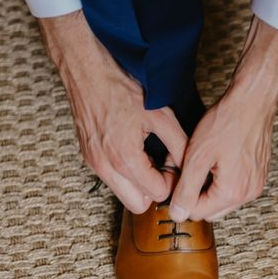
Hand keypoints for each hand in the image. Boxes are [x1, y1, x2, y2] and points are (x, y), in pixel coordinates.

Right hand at [39, 11, 187, 212]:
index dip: (172, 181)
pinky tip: (135, 151)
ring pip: (124, 195)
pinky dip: (127, 174)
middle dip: (155, 190)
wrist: (88, 73)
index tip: (174, 162)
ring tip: (150, 158)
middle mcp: (107, 168)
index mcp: (126, 160)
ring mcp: (95, 164)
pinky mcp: (89, 158)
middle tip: (163, 167)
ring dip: (140, 184)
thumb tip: (189, 165)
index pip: (158, 194)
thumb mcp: (161, 116)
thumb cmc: (122, 90)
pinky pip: (113, 180)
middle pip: (139, 205)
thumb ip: (179, 145)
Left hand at [169, 17, 277, 221]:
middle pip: (211, 210)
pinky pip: (236, 187)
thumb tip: (177, 215)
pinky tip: (218, 159)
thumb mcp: (197, 157)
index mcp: (232, 192)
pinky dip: (223, 179)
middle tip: (188, 169)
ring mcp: (256, 185)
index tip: (176, 177)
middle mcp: (248, 194)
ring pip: (223, 199)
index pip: (197, 213)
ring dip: (209, 187)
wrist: (253, 101)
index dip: (181, 197)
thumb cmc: (227, 122)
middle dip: (196, 195)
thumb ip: (186, 190)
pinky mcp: (259, 175)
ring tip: (203, 162)